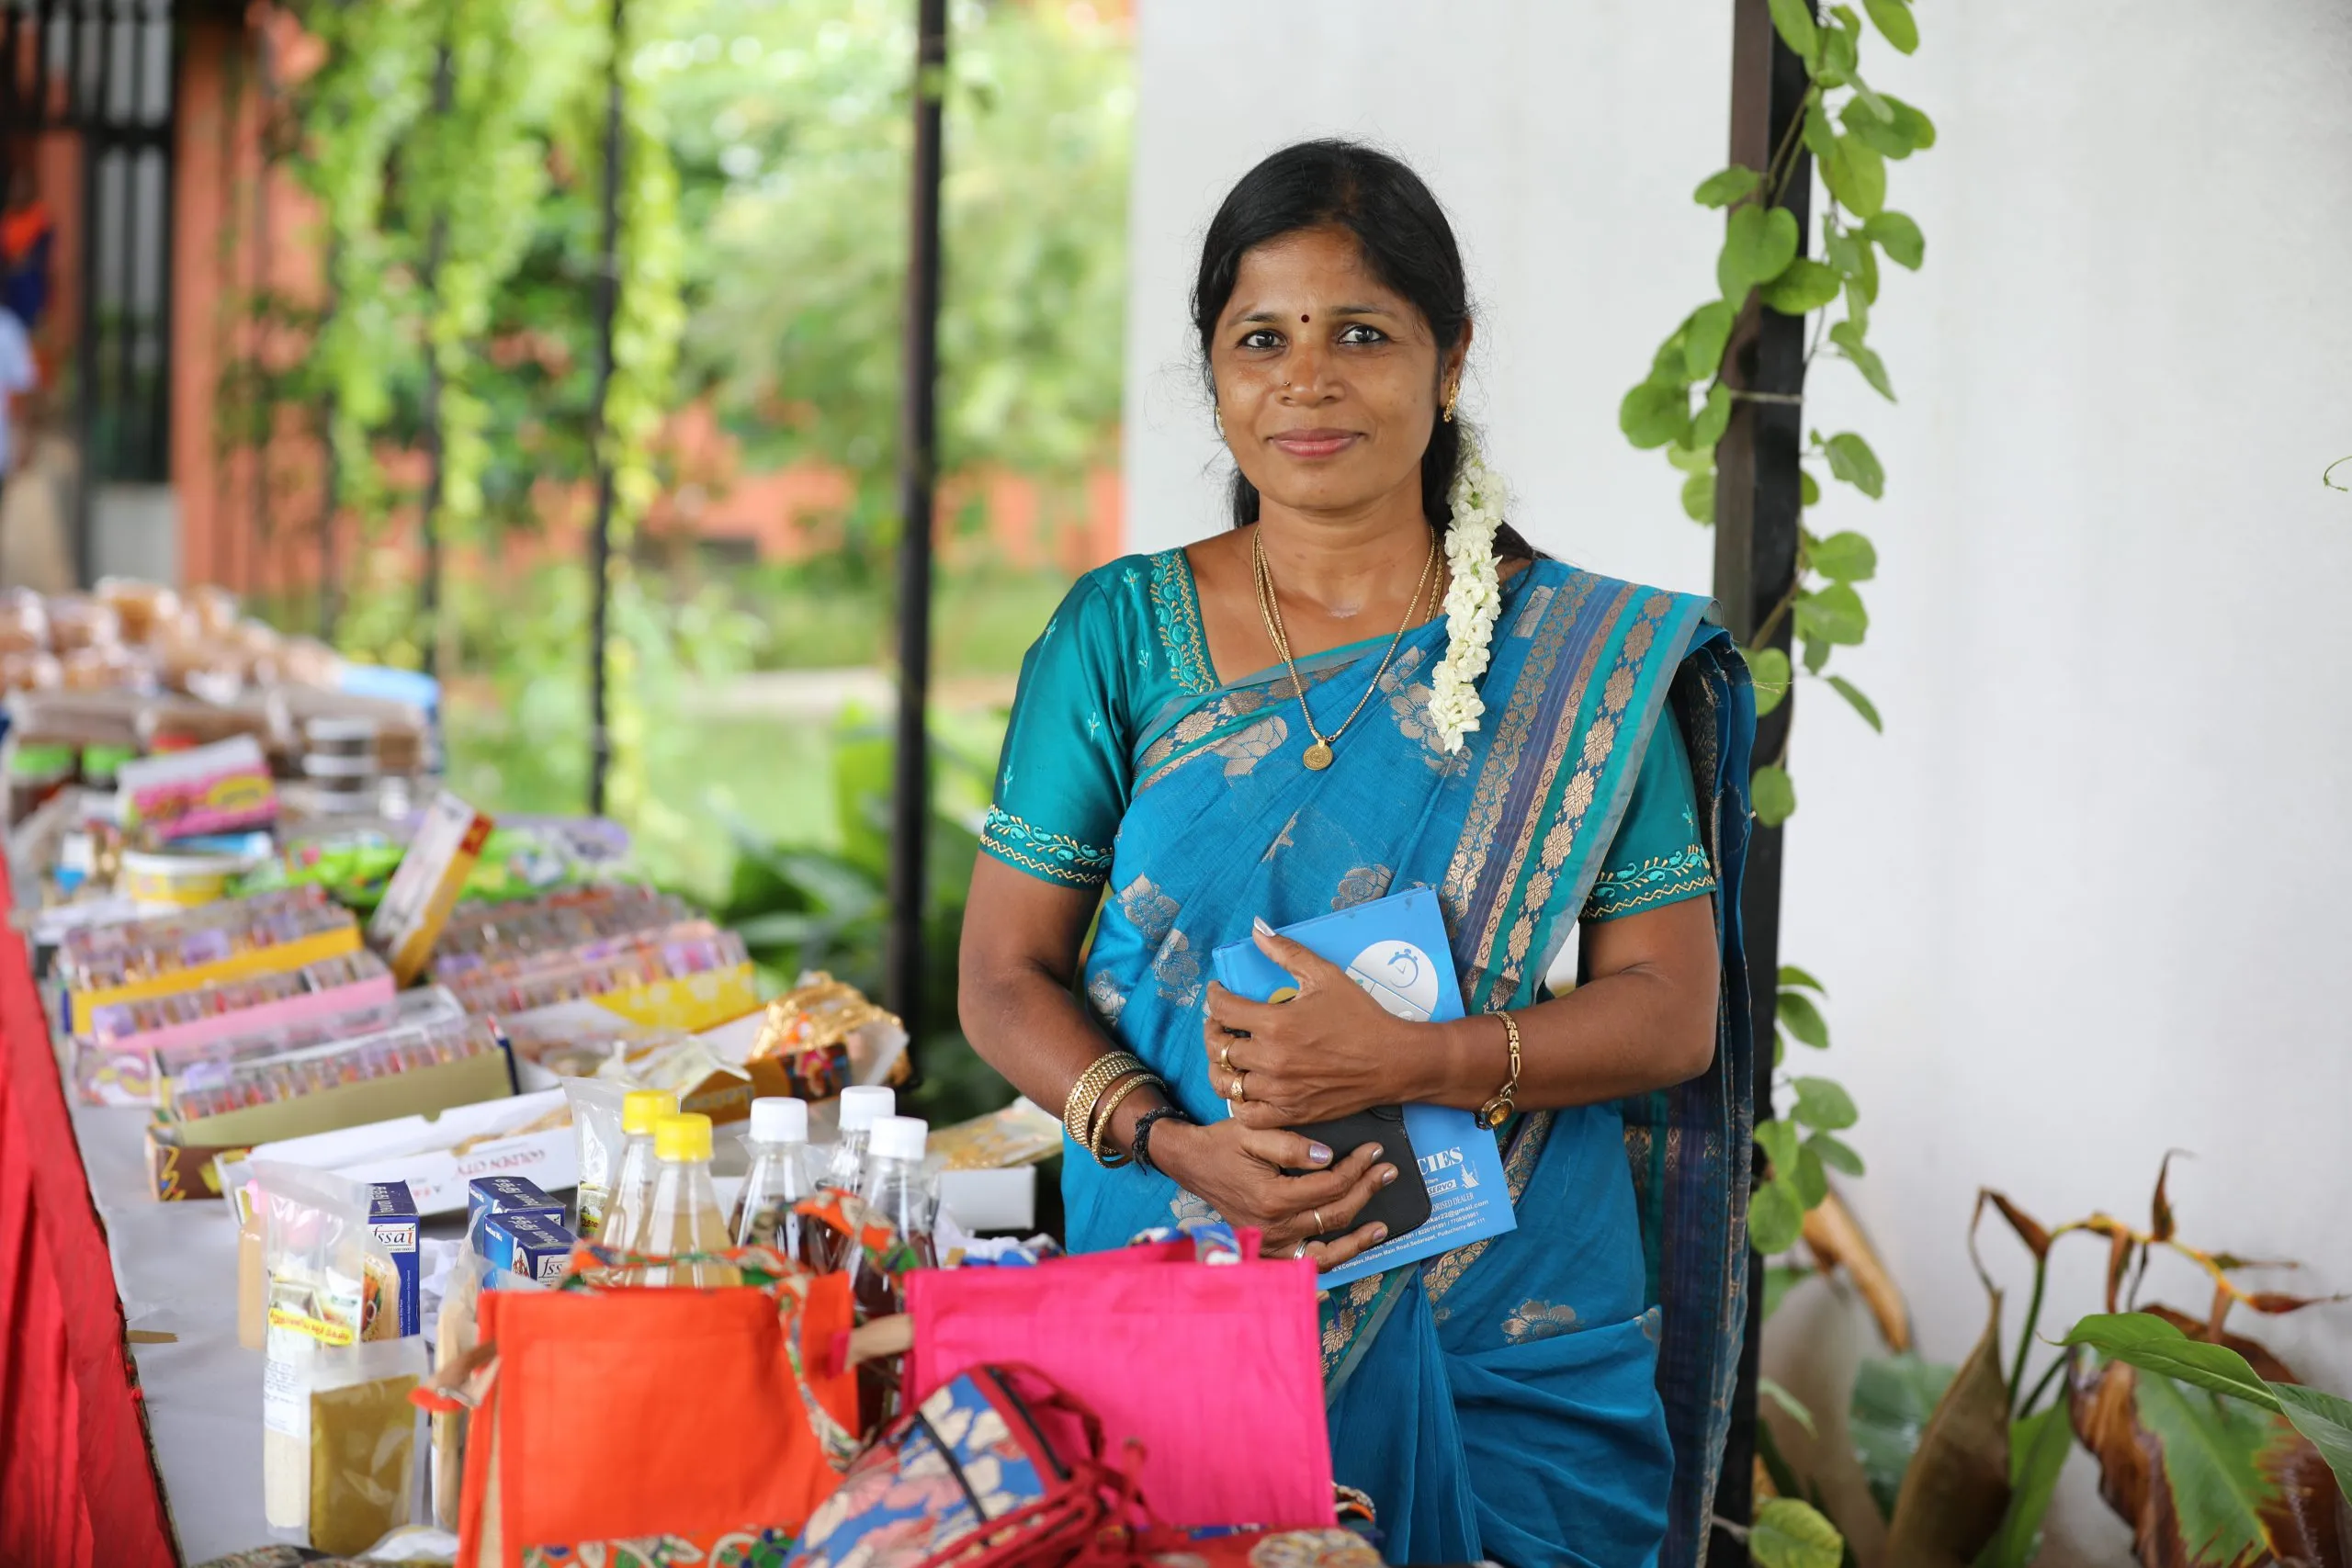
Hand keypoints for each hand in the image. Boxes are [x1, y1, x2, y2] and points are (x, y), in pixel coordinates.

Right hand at [1148, 1118, 1397, 1269]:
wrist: (1193, 1163)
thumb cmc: (1224, 1144)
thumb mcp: (1253, 1132)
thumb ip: (1291, 1145)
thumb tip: (1328, 1157)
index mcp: (1271, 1197)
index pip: (1330, 1185)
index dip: (1357, 1167)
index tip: (1374, 1150)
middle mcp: (1273, 1227)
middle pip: (1334, 1214)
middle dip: (1365, 1190)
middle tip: (1386, 1171)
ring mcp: (1271, 1244)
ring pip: (1326, 1249)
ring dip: (1358, 1239)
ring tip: (1382, 1226)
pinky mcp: (1269, 1250)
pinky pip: (1307, 1262)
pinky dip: (1332, 1259)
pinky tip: (1352, 1250)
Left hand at [1202, 923, 1419, 1128]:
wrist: (1391, 1061)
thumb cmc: (1360, 1017)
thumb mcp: (1325, 975)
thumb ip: (1287, 952)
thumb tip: (1257, 929)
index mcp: (1276, 1023)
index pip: (1223, 1009)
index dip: (1214, 996)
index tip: (1217, 992)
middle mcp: (1271, 1059)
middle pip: (1218, 1047)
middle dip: (1213, 1030)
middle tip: (1219, 1023)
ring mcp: (1279, 1090)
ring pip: (1226, 1083)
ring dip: (1219, 1066)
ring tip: (1226, 1055)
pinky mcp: (1290, 1112)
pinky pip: (1247, 1115)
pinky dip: (1238, 1101)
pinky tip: (1244, 1086)